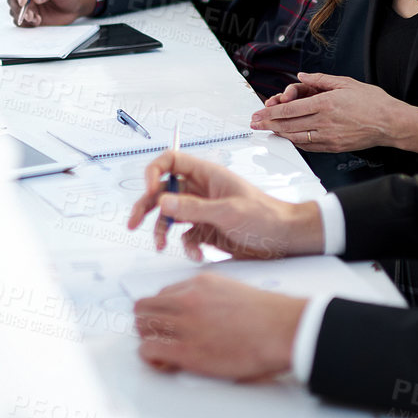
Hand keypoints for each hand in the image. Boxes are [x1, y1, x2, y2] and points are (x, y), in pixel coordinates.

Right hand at [8, 0, 95, 25]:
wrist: (75, 7)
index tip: (23, 2)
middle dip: (19, 8)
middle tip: (30, 16)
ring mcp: (28, 5)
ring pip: (14, 11)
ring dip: (23, 17)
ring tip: (38, 19)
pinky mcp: (30, 16)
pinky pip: (20, 21)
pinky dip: (26, 23)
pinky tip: (38, 21)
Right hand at [126, 149, 322, 260]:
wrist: (285, 240)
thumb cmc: (265, 217)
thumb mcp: (228, 212)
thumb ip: (193, 208)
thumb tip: (162, 201)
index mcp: (207, 175)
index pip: (171, 162)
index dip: (154, 172)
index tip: (149, 190)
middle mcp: (201, 190)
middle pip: (163, 190)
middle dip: (146, 205)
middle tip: (133, 222)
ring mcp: (202, 211)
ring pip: (170, 215)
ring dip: (161, 230)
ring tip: (159, 245)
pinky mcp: (206, 231)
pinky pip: (185, 237)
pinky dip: (185, 247)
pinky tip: (197, 255)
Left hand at [134, 274, 305, 380]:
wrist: (281, 330)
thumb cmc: (267, 316)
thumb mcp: (232, 291)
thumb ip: (209, 297)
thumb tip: (199, 314)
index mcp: (199, 284)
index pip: (163, 294)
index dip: (163, 311)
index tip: (169, 323)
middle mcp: (187, 300)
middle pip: (145, 307)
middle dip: (148, 323)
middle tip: (160, 337)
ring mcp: (185, 324)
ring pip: (142, 326)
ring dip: (148, 339)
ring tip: (163, 351)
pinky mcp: (186, 350)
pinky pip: (148, 349)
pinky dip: (151, 357)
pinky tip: (165, 362)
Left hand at [253, 72, 417, 154]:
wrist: (391, 123)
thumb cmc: (373, 102)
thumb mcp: (346, 82)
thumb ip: (321, 80)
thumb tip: (301, 77)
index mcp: (325, 103)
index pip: (290, 109)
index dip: (271, 113)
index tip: (259, 114)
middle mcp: (324, 121)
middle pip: (288, 124)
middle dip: (268, 124)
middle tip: (255, 124)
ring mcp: (328, 136)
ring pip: (296, 137)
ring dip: (279, 134)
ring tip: (267, 131)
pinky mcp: (334, 147)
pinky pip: (308, 146)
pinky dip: (295, 142)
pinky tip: (289, 138)